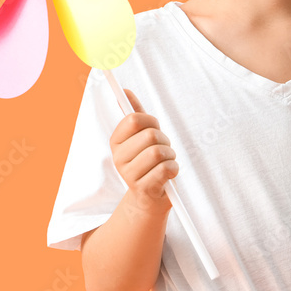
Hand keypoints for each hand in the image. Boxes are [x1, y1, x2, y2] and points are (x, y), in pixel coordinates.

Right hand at [109, 89, 178, 216]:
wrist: (149, 199)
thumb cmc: (148, 162)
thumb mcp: (141, 137)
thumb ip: (135, 113)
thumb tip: (126, 91)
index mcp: (116, 142)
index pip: (133, 119)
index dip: (151, 121)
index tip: (154, 129)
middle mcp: (118, 158)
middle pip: (150, 135)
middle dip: (164, 140)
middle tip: (163, 150)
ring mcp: (129, 175)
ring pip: (159, 152)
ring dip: (170, 156)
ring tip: (166, 163)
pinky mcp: (144, 189)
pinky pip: (166, 169)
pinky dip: (174, 169)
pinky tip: (168, 175)